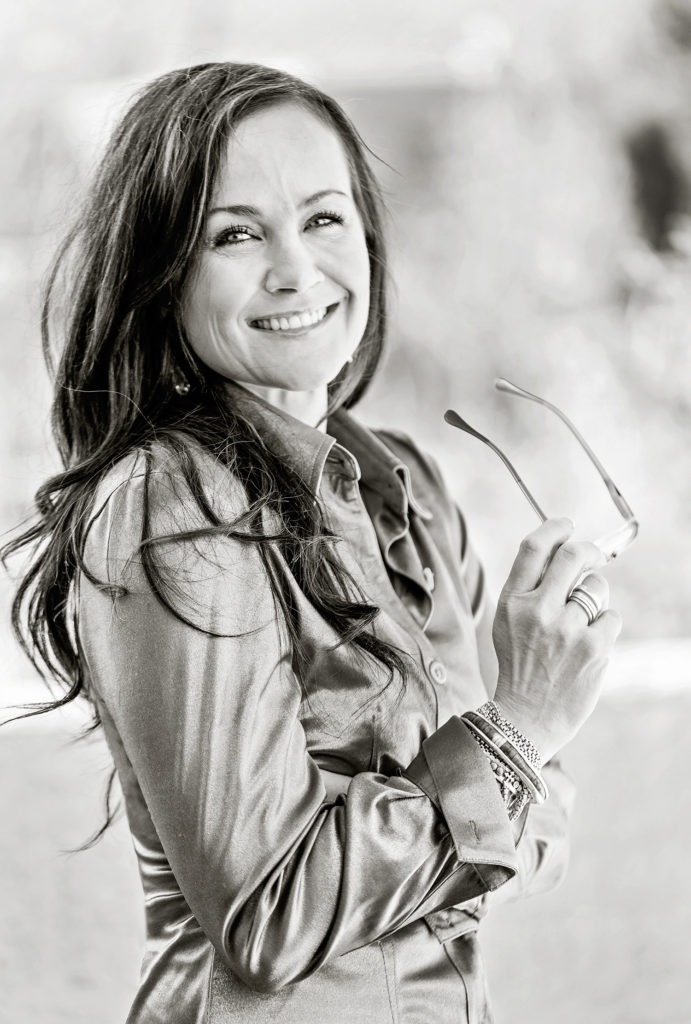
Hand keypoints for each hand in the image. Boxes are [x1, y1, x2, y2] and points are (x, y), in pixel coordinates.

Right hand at [492, 518, 621, 762]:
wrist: (526, 719)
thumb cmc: (520, 667)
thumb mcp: (507, 622)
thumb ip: (529, 590)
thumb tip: (562, 552)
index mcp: (512, 602)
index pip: (533, 548)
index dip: (554, 528)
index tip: (566, 525)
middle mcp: (537, 610)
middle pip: (573, 556)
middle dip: (589, 551)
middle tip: (593, 556)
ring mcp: (567, 629)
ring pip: (597, 589)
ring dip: (594, 603)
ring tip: (578, 629)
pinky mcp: (593, 647)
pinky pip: (611, 617)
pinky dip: (604, 629)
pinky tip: (587, 649)